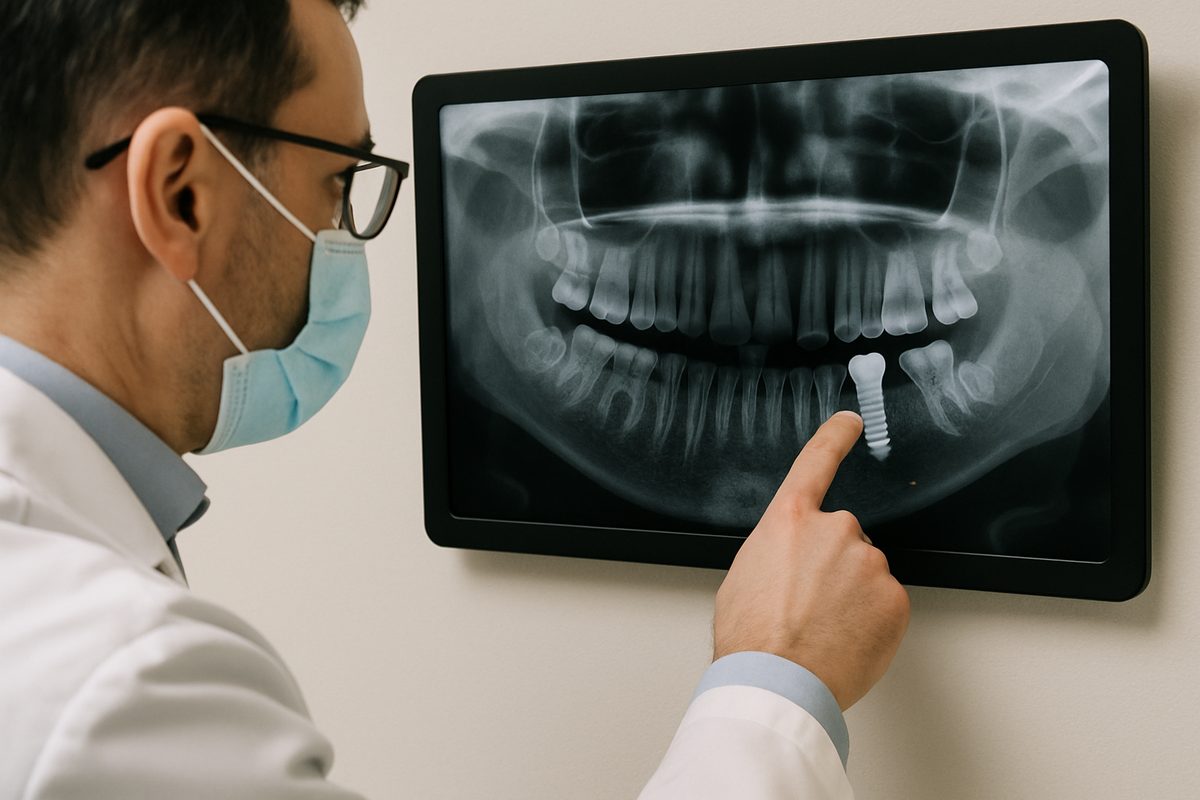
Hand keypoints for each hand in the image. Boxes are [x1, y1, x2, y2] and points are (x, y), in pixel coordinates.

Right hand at [712, 410, 909, 710]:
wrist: (778, 681)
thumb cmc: (751, 638)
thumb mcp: (744, 577)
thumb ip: (776, 553)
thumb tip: (790, 565)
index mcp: (790, 521)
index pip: (816, 462)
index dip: (835, 437)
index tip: (850, 421)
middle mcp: (834, 530)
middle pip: (843, 538)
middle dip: (832, 567)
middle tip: (809, 606)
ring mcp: (869, 563)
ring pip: (865, 574)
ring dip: (852, 596)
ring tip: (823, 631)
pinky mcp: (895, 597)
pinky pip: (885, 604)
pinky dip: (871, 621)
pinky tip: (845, 641)